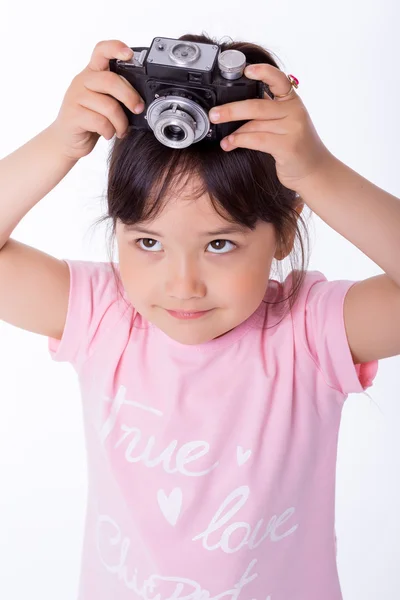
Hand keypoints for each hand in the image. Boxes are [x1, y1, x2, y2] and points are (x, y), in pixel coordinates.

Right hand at [49, 40, 144, 160]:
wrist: (68, 140)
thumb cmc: (91, 120)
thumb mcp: (105, 102)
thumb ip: (117, 94)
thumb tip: (141, 101)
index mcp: (93, 73)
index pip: (102, 51)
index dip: (116, 48)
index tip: (130, 55)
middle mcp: (83, 80)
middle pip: (111, 80)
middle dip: (130, 97)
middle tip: (138, 109)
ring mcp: (76, 97)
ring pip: (108, 106)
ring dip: (121, 122)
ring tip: (121, 130)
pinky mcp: (73, 115)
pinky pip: (100, 122)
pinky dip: (109, 131)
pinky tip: (108, 133)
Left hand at [209, 63, 332, 192]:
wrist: (315, 171)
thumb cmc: (295, 147)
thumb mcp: (286, 124)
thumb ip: (267, 114)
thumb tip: (233, 110)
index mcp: (292, 101)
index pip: (279, 79)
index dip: (262, 72)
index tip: (245, 70)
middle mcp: (294, 111)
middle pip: (257, 105)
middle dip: (231, 109)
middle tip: (213, 114)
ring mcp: (293, 128)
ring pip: (255, 124)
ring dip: (233, 131)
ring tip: (222, 138)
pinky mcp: (288, 146)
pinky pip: (257, 140)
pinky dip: (240, 141)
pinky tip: (230, 144)